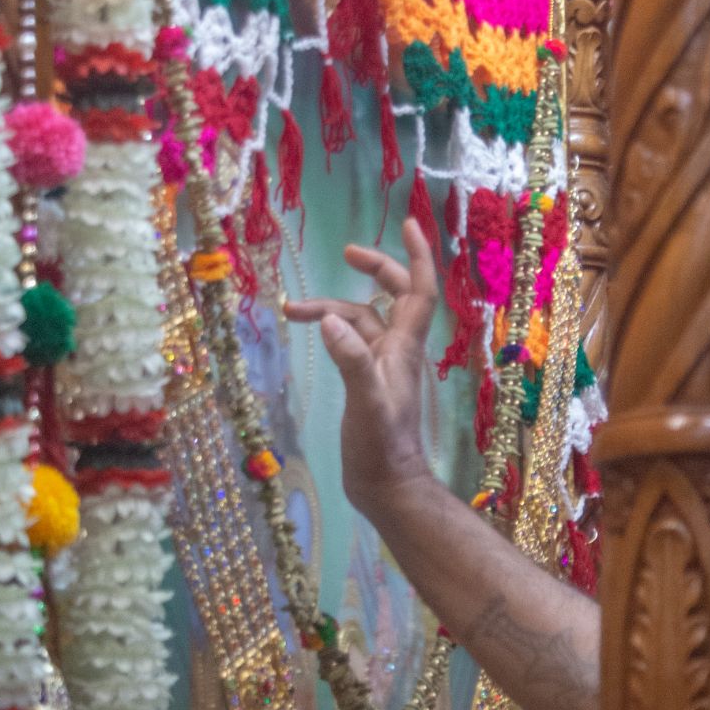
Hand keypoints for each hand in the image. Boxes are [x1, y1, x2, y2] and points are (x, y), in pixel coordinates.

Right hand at [284, 218, 437, 523]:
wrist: (384, 486)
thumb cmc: (382, 447)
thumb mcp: (367, 401)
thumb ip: (353, 361)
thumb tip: (330, 321)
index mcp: (404, 347)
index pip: (419, 291)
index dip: (417, 256)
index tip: (408, 223)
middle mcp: (397, 351)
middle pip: (392, 297)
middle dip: (373, 269)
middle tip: (346, 252)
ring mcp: (382, 367)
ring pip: (360, 321)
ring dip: (331, 308)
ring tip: (290, 310)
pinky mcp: (366, 383)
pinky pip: (351, 343)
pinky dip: (331, 331)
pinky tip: (311, 332)